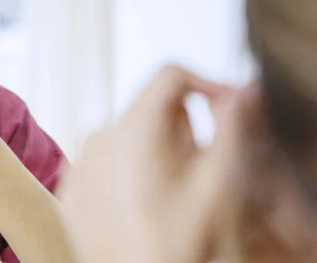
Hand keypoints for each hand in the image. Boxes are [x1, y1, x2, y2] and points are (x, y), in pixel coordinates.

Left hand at [58, 66, 316, 262]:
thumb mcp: (217, 183)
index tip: (226, 109)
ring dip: (154, 151)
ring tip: (167, 194)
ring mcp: (80, 160)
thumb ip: (233, 127)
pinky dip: (126, 170)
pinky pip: (105, 159)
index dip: (206, 84)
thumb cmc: (177, 242)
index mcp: (135, 126)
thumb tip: (246, 88)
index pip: (171, 75)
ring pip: (129, 134)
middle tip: (196, 170)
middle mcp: (99, 134)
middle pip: (151, 107)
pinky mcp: (70, 184)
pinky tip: (139, 206)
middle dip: (181, 128)